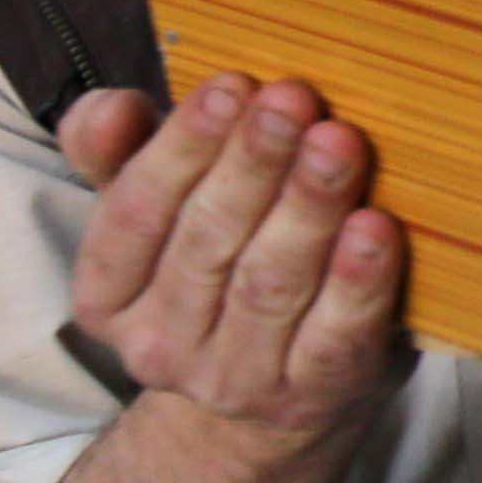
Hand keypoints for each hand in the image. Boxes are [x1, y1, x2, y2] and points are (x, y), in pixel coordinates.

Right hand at [69, 75, 408, 470]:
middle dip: (254, 163)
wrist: (269, 394)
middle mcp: (158, 348)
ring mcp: (234, 382)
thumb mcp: (156, 207)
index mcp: (105, 298)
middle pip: (207, 242)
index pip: (134, 214)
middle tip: (294, 99)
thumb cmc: (213, 263)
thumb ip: (118, 149)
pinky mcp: (309, 397)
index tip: (230, 85)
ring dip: (307, 207)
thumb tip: (112, 108)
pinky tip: (376, 227)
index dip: (181, 147)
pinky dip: (357, 281)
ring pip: (270, 285)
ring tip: (339, 141)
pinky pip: (333, 337)